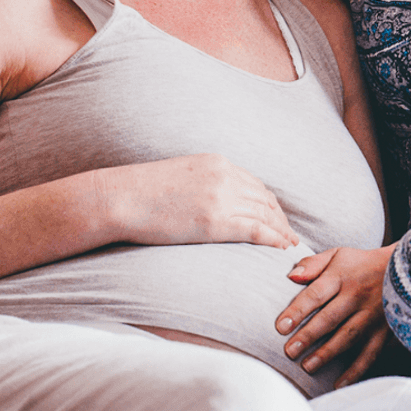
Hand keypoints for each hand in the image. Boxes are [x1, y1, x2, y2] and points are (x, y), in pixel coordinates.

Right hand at [103, 153, 299, 248]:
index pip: (255, 184)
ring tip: (290, 245)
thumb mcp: (181, 175)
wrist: (120, 198)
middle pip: (265, 199)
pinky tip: (282, 248)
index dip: (270, 203)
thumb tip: (216, 200)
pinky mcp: (214, 222)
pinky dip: (274, 239)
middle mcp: (225, 177)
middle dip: (281, 218)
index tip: (278, 217)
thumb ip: (205, 182)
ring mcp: (221, 198)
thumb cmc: (142, 192)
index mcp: (218, 163)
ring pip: (265, 215)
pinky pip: (256, 231)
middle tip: (290, 235)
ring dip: (282, 231)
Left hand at [276, 245, 395, 387]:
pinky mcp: (384, 330)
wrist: (406, 269)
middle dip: (309, 336)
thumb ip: (313, 264)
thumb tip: (291, 276)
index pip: (315, 294)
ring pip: (348, 336)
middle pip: (330, 317)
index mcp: (341, 276)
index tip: (280, 327)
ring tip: (307, 366)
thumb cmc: (363, 263)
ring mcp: (372, 315)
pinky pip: (370, 353)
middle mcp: (356, 296)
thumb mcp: (338, 255)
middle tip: (290, 352)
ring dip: (327, 353)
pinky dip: (356, 371)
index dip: (298, 311)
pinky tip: (339, 384)